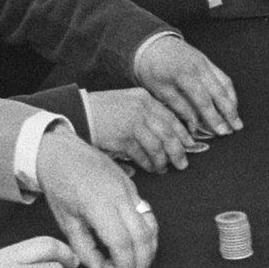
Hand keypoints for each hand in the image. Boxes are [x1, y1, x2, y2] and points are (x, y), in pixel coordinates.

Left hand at [34, 128, 158, 267]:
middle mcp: (119, 196)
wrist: (61, 151)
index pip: (121, 242)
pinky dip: (148, 234)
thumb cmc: (59, 184)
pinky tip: (140, 247)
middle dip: (142, 263)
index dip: (126, 266)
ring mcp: (129, 190)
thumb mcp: (65, 221)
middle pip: (142, 236)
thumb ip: (84, 249)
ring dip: (149, 250)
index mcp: (98, 204)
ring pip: (150, 226)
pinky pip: (147, 215)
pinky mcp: (133, 188)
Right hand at [85, 89, 201, 173]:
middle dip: (178, 151)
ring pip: (158, 146)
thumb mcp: (128, 103)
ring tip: (163, 168)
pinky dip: (148, 163)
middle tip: (183, 163)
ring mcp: (133, 123)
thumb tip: (166, 134)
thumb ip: (146, 114)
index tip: (190, 145)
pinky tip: (150, 168)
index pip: (171, 117)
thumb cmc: (102, 110)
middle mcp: (142, 109)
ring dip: (163, 160)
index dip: (183, 134)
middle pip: (169, 133)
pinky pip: (142, 155)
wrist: (78, 112)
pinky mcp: (123, 138)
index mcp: (145, 98)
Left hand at [131, 30, 240, 133]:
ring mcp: (205, 62)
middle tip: (236, 128)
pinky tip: (231, 104)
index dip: (213, 117)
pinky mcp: (208, 61)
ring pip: (225, 84)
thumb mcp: (160, 91)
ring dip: (232, 103)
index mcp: (183, 75)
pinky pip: (223, 77)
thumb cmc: (152, 69)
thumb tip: (196, 125)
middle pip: (219, 92)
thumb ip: (180, 107)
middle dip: (229, 112)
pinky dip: (229, 92)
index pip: (203, 100)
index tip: (221, 131)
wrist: (152, 44)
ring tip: (236, 120)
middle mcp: (198, 67)